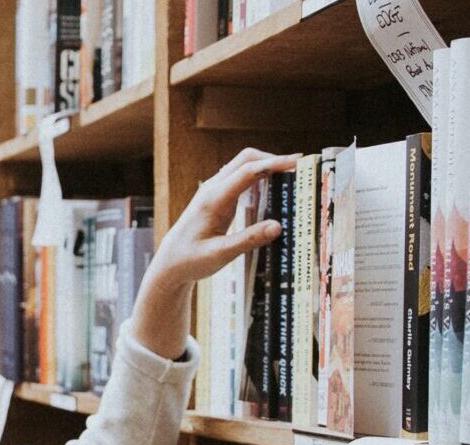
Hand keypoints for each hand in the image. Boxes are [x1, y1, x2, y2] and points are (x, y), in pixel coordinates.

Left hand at [142, 149, 296, 294]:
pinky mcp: (218, 196)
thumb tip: (278, 226)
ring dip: (267, 165)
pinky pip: (241, 177)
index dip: (273, 163)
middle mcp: (213, 189)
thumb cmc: (190, 260)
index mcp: (213, 199)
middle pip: (246, 159)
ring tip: (292, 175)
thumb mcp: (220, 255)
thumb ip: (248, 240)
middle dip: (273, 158)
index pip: (247, 171)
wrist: (169, 262)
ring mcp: (214, 190)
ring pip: (244, 165)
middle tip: (300, 166)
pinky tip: (274, 187)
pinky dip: (260, 176)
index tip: (297, 161)